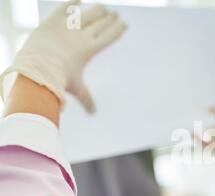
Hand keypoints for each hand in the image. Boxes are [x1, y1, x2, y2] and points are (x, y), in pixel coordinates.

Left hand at [0, 0, 126, 112]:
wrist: (38, 68)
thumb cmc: (58, 80)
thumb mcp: (75, 88)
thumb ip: (86, 99)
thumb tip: (94, 114)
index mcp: (91, 50)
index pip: (109, 36)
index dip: (118, 29)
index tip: (124, 23)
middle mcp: (83, 36)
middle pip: (101, 22)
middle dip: (110, 18)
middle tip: (114, 14)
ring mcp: (69, 26)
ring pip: (88, 13)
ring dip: (98, 10)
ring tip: (103, 8)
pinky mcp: (54, 20)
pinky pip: (67, 6)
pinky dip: (73, 1)